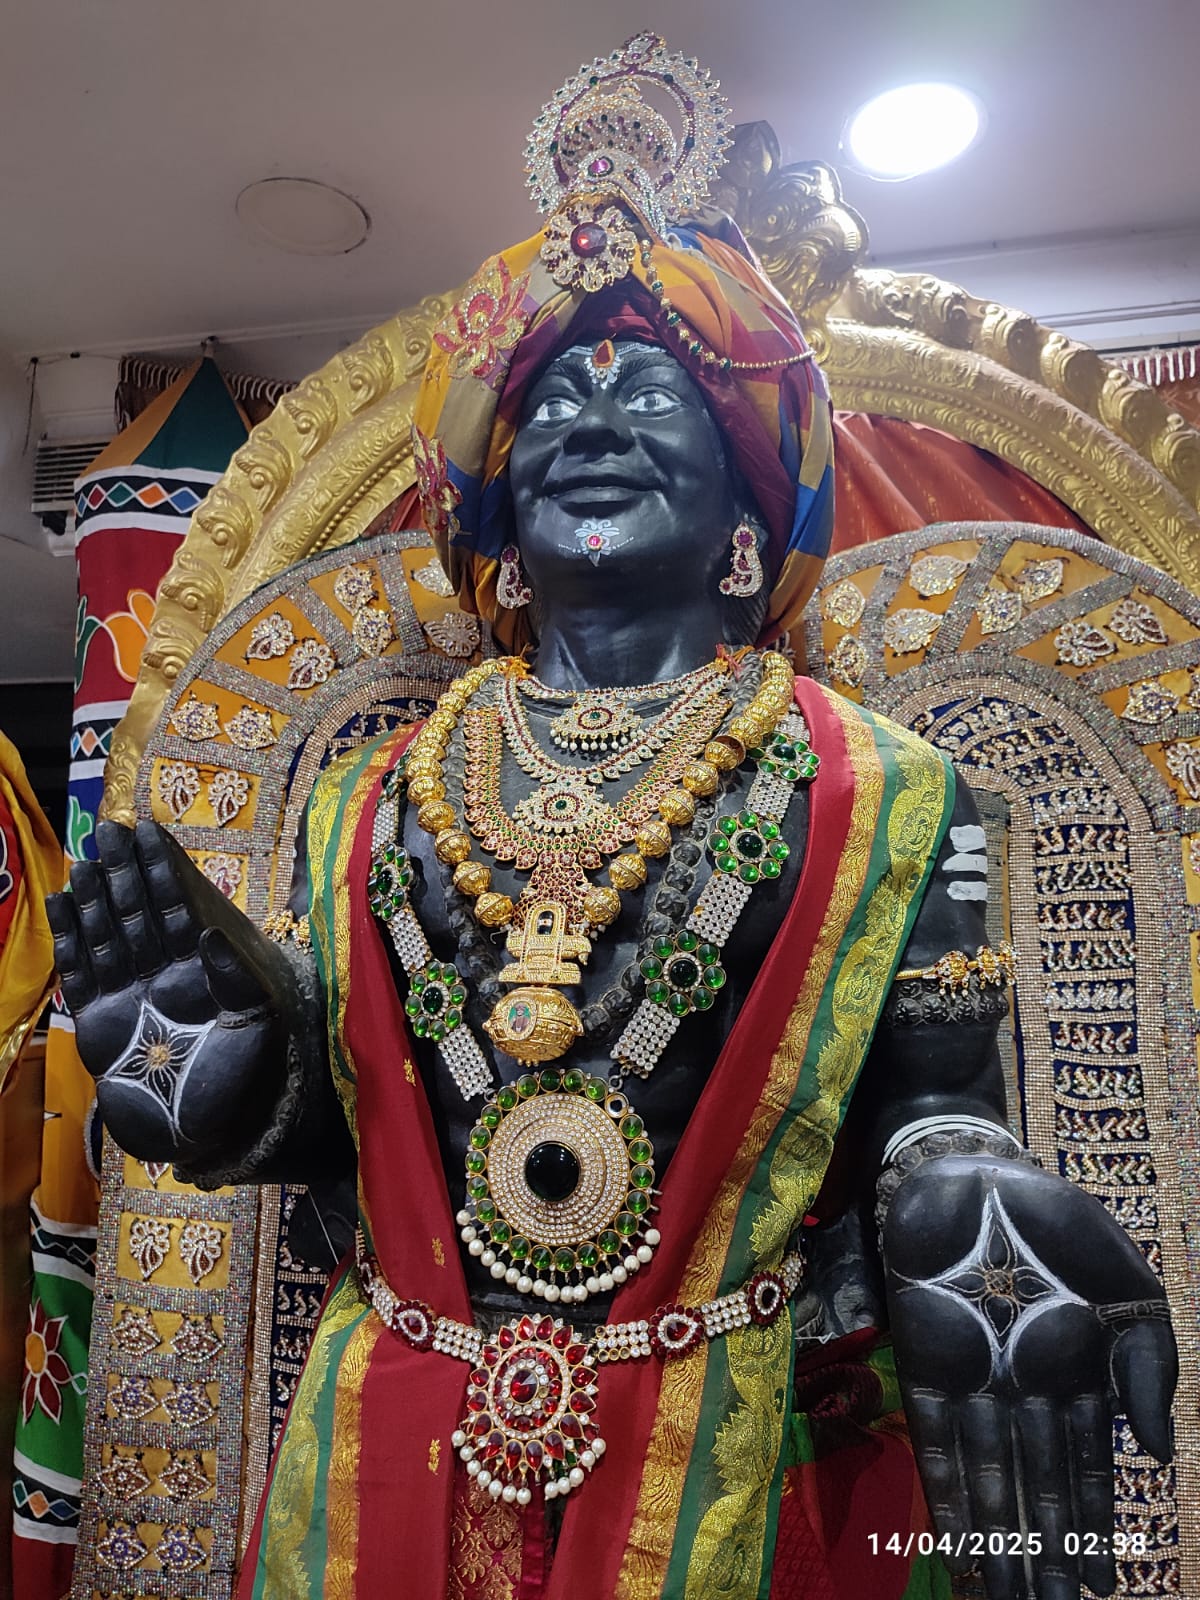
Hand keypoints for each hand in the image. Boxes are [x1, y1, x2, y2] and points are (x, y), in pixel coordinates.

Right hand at [47, 819, 287, 1163]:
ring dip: (93, 900)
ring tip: (82, 861)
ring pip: (106, 937)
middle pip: (137, 915)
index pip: (176, 910)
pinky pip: (80, 973)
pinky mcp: (98, 1024)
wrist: (203, 1138)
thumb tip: (208, 932)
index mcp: (201, 973)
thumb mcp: (251, 1026)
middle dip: (124, 872)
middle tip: (108, 829)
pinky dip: (69, 940)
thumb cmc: (239, 1086)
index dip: (163, 871)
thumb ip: (233, 978)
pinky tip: (61, 905)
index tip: (150, 833)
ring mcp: (128, 999)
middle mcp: (162, 979)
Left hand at [883, 1153, 1175, 1599]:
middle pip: (1036, 1489)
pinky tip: (960, 1544)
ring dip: (997, 1541)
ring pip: (989, 1478)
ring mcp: (976, 1379)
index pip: (1085, 1473)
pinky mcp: (926, 1361)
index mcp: (1076, 1377)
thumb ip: (1150, 1371)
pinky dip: (948, 1492)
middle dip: (1042, 1554)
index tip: (1096, 1590)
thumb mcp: (1132, 1293)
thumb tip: (1158, 1458)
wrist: (982, 1168)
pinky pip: (938, 1438)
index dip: (1090, 1533)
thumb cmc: (1060, 1226)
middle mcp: (1024, 1390)